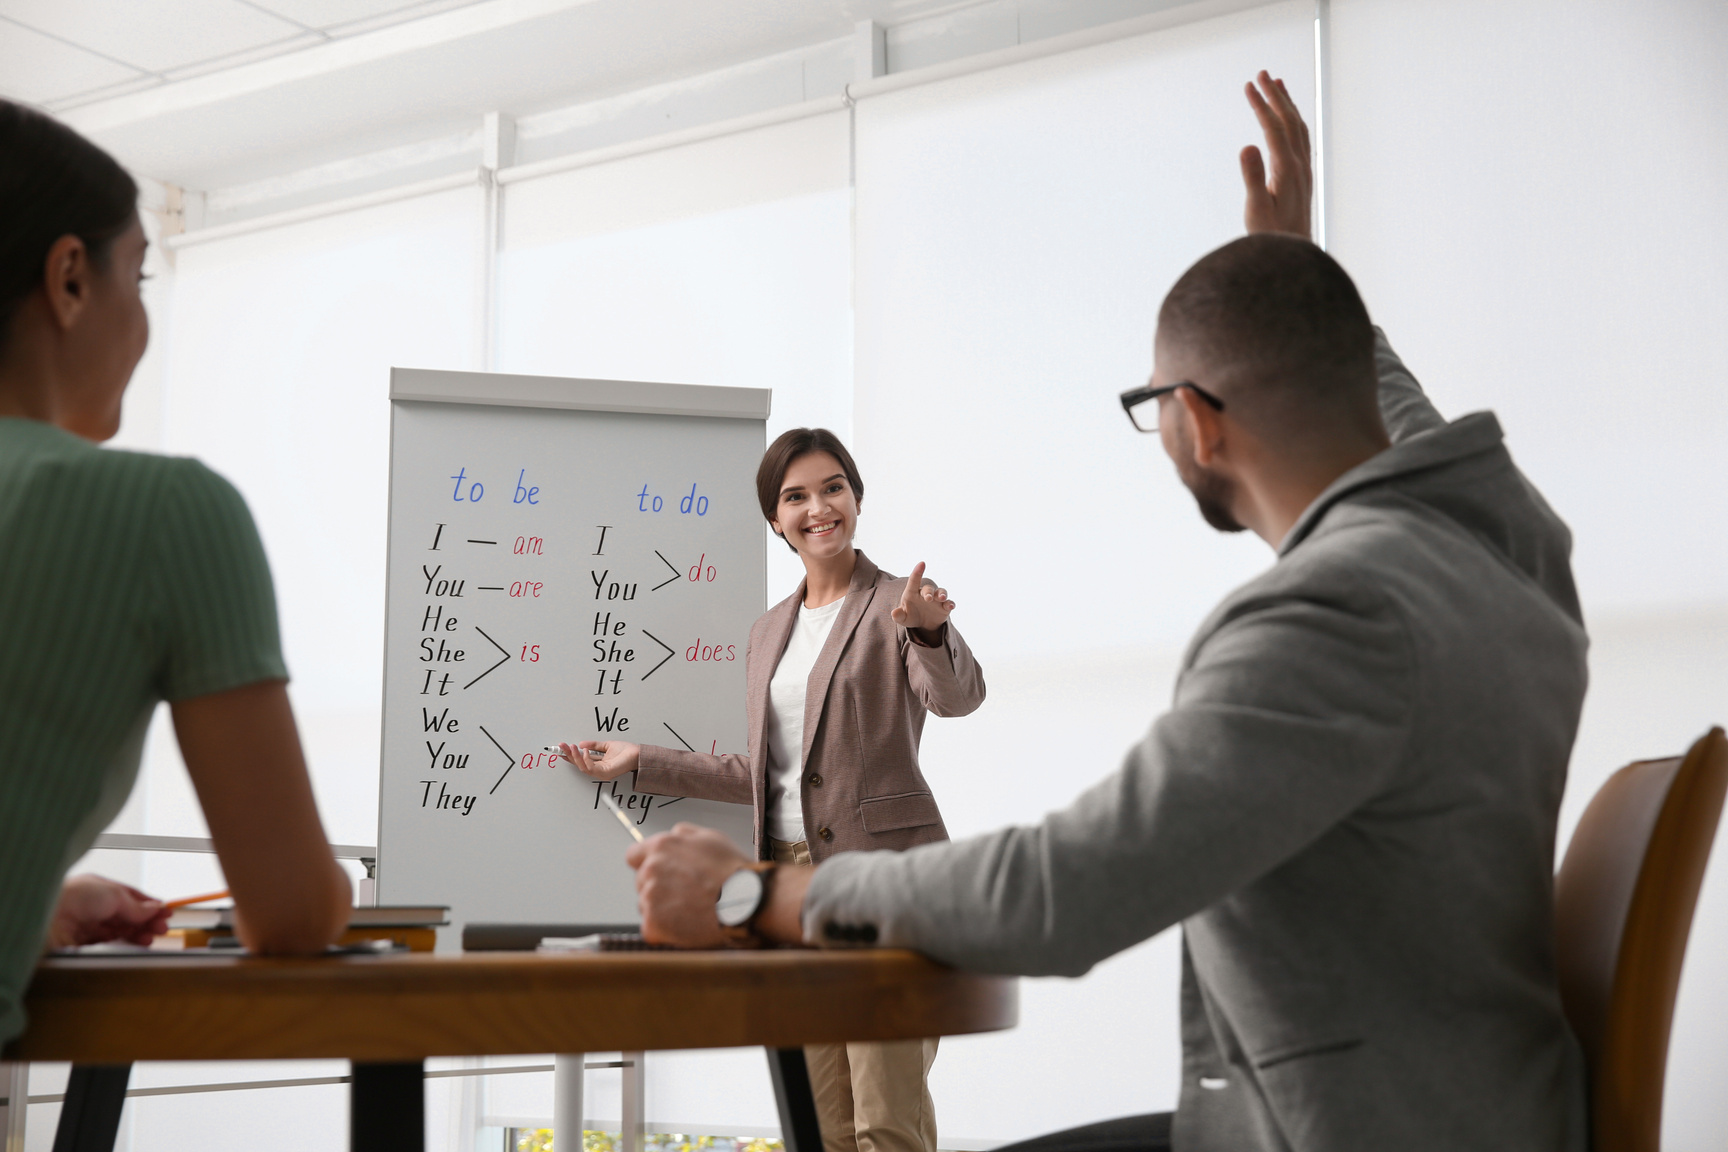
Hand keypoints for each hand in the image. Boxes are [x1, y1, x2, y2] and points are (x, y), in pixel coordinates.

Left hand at [48, 874, 167, 948]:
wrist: (45, 919)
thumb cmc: (72, 897)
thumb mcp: (114, 895)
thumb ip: (135, 906)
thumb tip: (153, 909)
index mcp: (99, 888)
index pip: (129, 897)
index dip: (149, 905)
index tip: (165, 912)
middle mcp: (92, 906)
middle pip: (126, 915)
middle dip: (146, 921)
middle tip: (162, 927)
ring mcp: (87, 925)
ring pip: (119, 930)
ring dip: (137, 933)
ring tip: (151, 937)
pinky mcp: (82, 944)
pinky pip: (109, 943)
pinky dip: (124, 943)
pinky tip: (135, 944)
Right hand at [560, 740, 639, 780]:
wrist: (638, 754)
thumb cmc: (626, 752)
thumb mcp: (606, 745)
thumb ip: (594, 745)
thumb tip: (582, 743)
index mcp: (598, 764)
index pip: (580, 761)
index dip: (570, 755)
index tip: (561, 749)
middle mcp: (598, 770)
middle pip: (578, 764)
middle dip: (569, 754)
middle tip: (561, 746)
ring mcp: (601, 772)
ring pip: (582, 767)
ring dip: (575, 756)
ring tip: (571, 747)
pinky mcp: (605, 773)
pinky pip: (591, 767)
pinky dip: (586, 758)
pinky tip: (585, 750)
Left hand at [627, 822, 750, 946]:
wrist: (744, 901)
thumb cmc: (733, 871)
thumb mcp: (711, 837)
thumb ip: (684, 834)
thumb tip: (674, 835)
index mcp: (662, 846)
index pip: (634, 855)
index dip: (646, 864)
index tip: (658, 873)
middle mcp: (651, 869)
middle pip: (642, 882)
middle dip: (659, 888)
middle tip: (685, 895)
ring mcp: (650, 897)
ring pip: (646, 906)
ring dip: (662, 910)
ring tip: (690, 910)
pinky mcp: (653, 923)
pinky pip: (651, 929)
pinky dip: (665, 932)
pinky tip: (686, 925)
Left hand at [889, 562, 955, 634]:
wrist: (923, 624)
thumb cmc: (910, 616)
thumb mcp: (903, 618)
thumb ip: (898, 615)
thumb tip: (894, 613)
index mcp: (913, 593)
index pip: (914, 580)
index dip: (918, 572)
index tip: (922, 563)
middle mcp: (926, 593)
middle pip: (928, 588)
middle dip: (929, 592)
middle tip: (928, 598)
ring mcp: (936, 599)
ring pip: (941, 592)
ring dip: (942, 594)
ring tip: (941, 598)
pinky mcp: (944, 607)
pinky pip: (949, 603)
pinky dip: (950, 604)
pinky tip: (950, 606)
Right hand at [1240, 70, 1312, 239]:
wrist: (1293, 255)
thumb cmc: (1271, 236)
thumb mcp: (1256, 209)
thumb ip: (1253, 176)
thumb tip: (1247, 146)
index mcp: (1287, 169)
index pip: (1274, 128)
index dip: (1261, 105)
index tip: (1248, 86)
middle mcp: (1300, 165)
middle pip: (1289, 121)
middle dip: (1275, 95)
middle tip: (1262, 74)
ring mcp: (1303, 170)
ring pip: (1298, 128)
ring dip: (1287, 104)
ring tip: (1276, 85)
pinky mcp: (1302, 177)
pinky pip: (1300, 140)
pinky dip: (1292, 121)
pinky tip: (1287, 119)